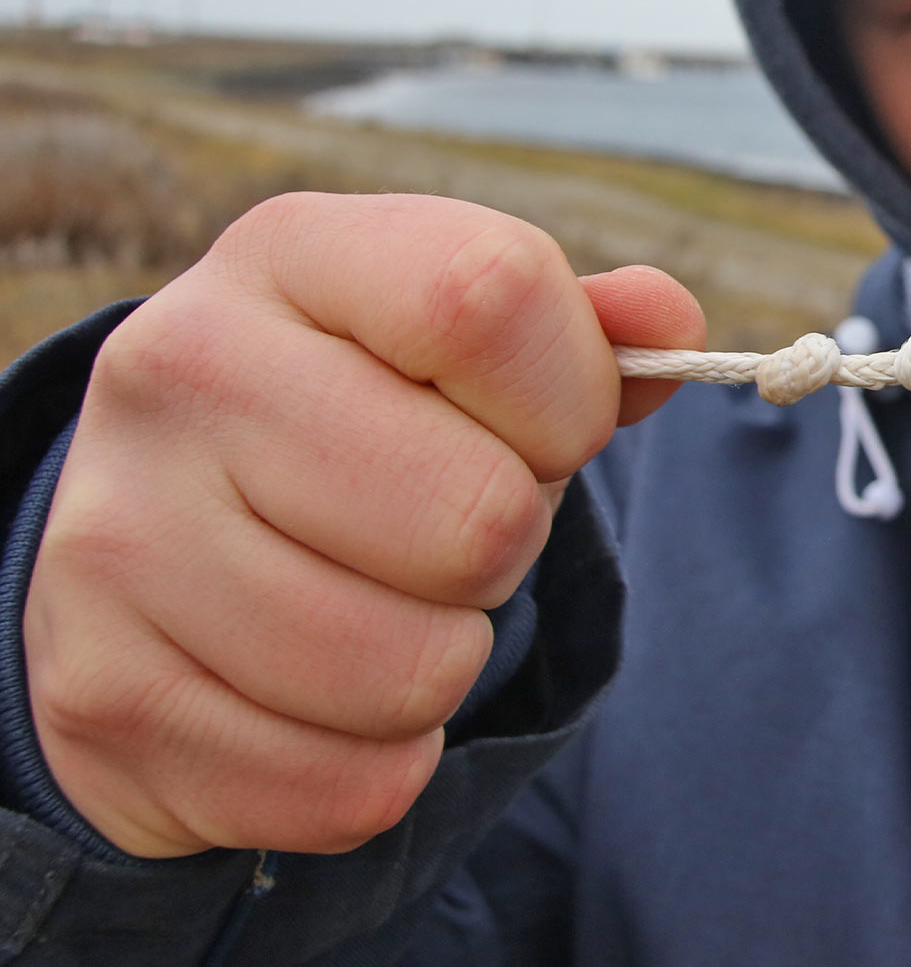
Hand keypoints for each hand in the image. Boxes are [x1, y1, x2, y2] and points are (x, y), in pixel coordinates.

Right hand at [24, 193, 703, 857]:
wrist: (147, 537)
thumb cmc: (354, 419)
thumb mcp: (447, 344)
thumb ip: (575, 333)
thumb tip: (665, 317)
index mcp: (289, 256)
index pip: (492, 298)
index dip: (567, 394)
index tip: (543, 426)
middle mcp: (182, 371)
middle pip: (479, 518)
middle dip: (507, 546)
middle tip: (447, 528)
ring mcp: (123, 537)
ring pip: (418, 672)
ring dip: (444, 662)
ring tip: (383, 603)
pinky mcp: (111, 698)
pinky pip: (353, 787)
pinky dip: (377, 763)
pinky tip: (322, 694)